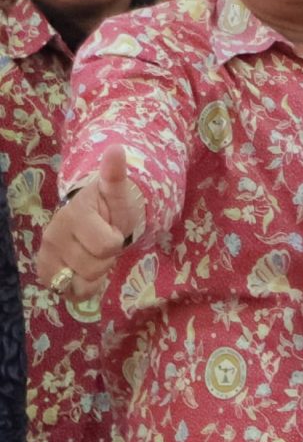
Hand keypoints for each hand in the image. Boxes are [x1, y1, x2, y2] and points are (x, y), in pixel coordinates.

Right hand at [34, 145, 142, 306]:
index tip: (112, 230)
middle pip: (95, 267)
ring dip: (97, 273)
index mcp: (74, 214)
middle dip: (107, 258)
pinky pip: (70, 292)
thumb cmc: (107, 207)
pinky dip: (84, 287)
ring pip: (82, 283)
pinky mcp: (46, 272)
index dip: (116, 240)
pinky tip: (85, 270)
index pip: (107, 245)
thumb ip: (115, 175)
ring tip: (95, 255)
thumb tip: (117, 149)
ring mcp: (47, 255)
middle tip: (103, 243)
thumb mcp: (116, 192)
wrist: (89, 218)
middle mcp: (54, 235)